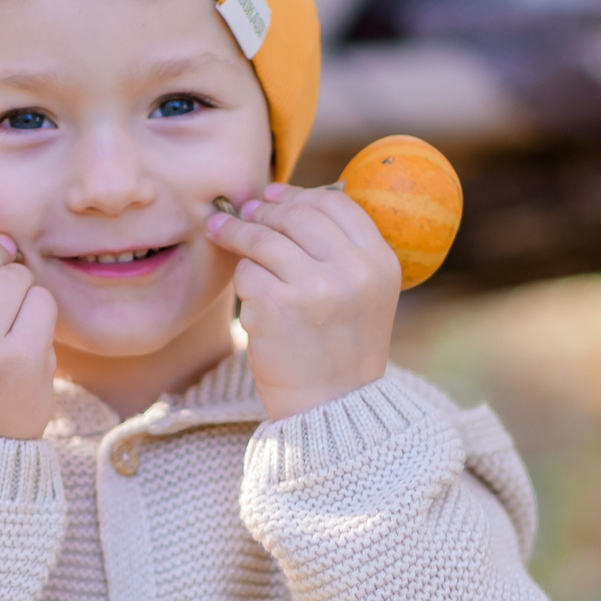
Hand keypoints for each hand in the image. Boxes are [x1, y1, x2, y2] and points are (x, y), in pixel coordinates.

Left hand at [204, 182, 397, 419]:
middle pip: (296, 215)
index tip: (273, 194)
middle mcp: (352, 270)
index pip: (336, 204)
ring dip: (236, 233)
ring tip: (220, 230)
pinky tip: (250, 296)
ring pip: (263, 238)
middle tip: (244, 212)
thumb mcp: (364, 293)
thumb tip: (283, 196)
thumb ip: (339, 248)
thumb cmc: (339, 346)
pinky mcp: (276, 306)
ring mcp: (314, 287)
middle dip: (263, 210)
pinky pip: (246, 271)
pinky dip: (242, 280)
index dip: (299, 194)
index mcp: (380, 262)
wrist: (331, 406)